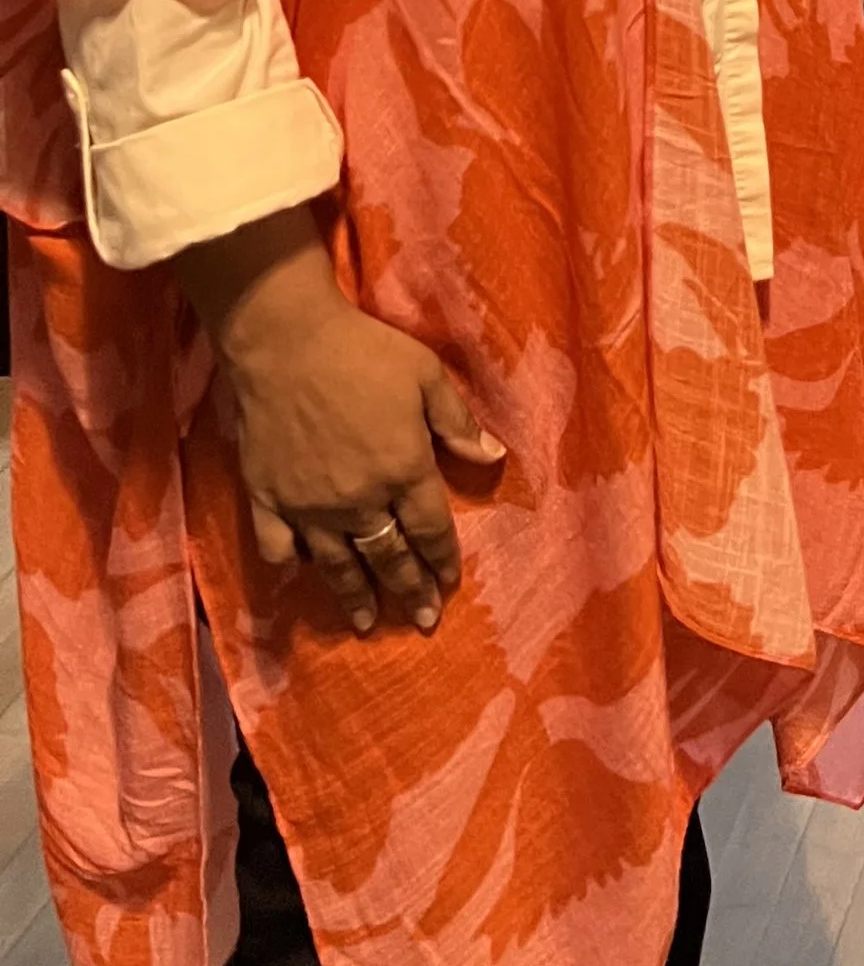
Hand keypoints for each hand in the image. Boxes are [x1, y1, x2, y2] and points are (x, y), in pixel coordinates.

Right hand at [190, 219, 503, 637]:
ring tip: (367, 623)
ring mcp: (309, 506)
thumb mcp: (427, 376)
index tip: (449, 583)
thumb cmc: (364, 352)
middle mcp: (359, 500)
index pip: (430, 530)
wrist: (286, 342)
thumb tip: (493, 458)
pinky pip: (278, 548)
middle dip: (408, 591)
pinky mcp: (267, 499)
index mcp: (403, 470)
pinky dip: (289, 569)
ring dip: (355, 596)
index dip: (442, 559)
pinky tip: (297, 580)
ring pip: (337, 565)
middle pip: (388, 557)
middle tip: (420, 620)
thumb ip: (458, 423)